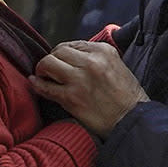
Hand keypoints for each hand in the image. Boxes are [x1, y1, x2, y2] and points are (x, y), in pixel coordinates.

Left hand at [32, 40, 147, 137]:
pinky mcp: (71, 98)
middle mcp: (91, 62)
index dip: (64, 53)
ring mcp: (79, 79)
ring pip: (48, 63)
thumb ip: (98, 58)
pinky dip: (37, 84)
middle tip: (50, 69)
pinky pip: (46, 87)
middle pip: (58, 51)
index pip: (73, 44)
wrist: (132, 122)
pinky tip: (35, 83)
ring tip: (44, 76)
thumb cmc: (128, 98)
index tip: (62, 61)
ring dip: (42, 69)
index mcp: (104, 51)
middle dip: (52, 59)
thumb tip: (75, 57)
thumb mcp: (118, 67)